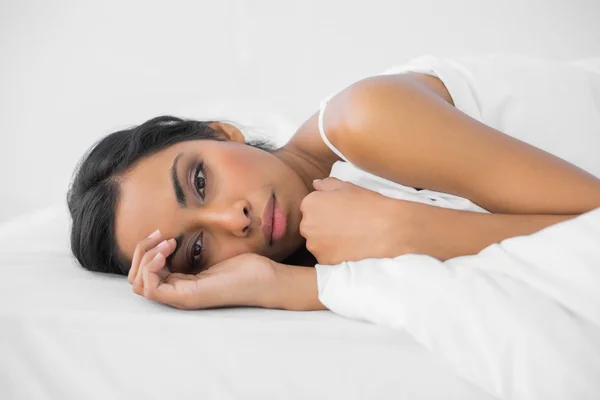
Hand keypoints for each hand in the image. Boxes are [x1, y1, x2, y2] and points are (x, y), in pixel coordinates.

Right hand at [127, 230, 280, 309]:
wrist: (266, 280)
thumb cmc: (245, 268)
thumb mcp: (210, 255)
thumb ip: (191, 251)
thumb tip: (175, 235)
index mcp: (181, 285)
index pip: (144, 275)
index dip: (146, 251)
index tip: (163, 234)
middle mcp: (178, 294)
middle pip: (135, 281)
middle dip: (140, 252)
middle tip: (160, 236)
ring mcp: (181, 297)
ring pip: (138, 284)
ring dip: (145, 258)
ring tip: (166, 243)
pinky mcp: (188, 297)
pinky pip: (150, 288)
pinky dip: (151, 267)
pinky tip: (166, 252)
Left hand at [299, 177, 417, 264]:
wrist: (387, 228)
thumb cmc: (368, 204)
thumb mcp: (346, 187)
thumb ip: (326, 184)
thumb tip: (316, 185)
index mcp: (309, 204)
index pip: (310, 207)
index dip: (325, 209)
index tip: (339, 212)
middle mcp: (306, 225)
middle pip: (310, 225)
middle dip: (322, 225)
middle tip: (344, 224)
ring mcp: (314, 245)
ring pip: (316, 242)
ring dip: (327, 240)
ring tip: (348, 236)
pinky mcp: (324, 260)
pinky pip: (325, 256)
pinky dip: (334, 253)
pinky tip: (349, 247)